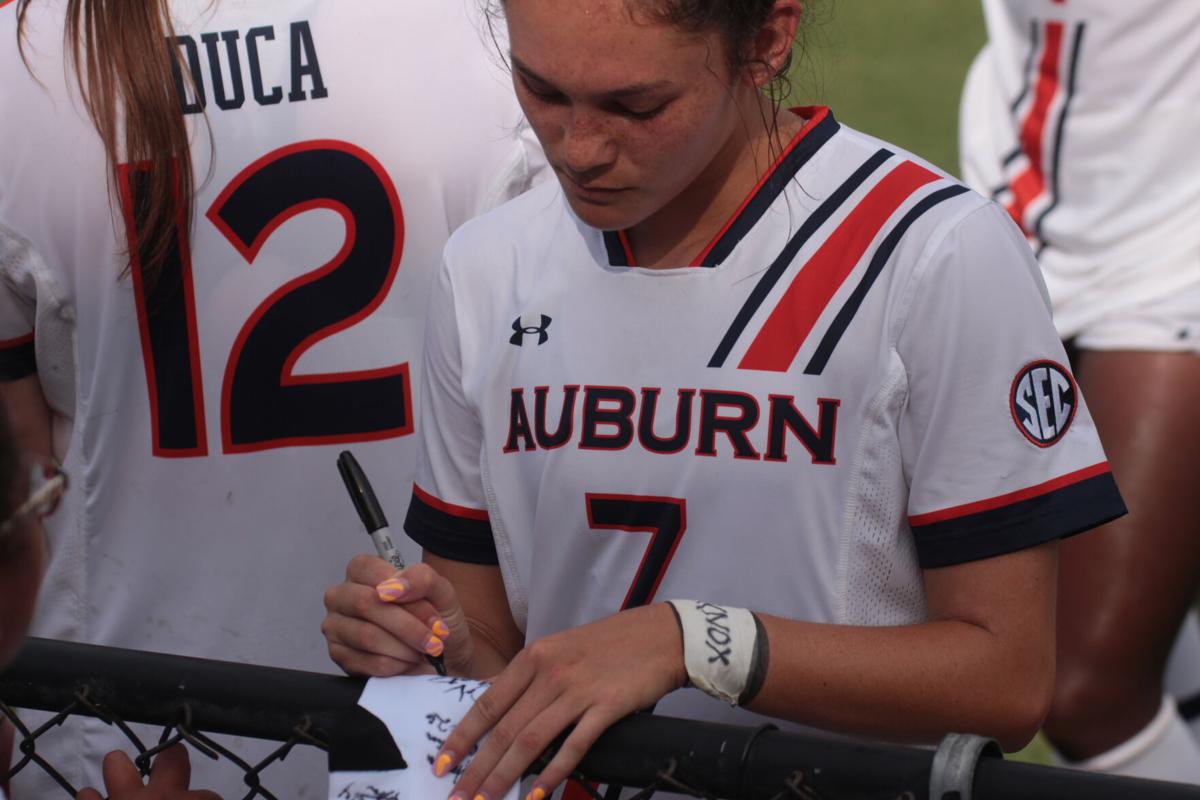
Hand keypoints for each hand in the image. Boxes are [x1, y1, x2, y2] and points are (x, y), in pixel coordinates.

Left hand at [75, 745, 220, 799]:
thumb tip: (205, 799)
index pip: (210, 796)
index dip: (207, 799)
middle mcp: (160, 797)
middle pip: (172, 760)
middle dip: (172, 759)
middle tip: (170, 766)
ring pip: (118, 766)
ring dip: (119, 770)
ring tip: (120, 775)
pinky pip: (86, 797)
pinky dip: (89, 799)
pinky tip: (91, 798)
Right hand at [322, 556, 472, 676]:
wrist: (444, 652)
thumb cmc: (435, 617)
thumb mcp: (441, 591)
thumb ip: (422, 578)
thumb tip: (395, 585)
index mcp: (362, 571)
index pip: (371, 572)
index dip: (404, 592)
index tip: (430, 612)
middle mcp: (342, 596)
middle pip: (365, 603)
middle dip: (407, 625)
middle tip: (434, 639)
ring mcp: (336, 626)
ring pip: (367, 635)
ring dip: (405, 647)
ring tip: (425, 651)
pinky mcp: (339, 656)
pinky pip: (368, 661)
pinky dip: (397, 665)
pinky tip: (410, 661)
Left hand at [435, 603, 685, 799]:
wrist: (661, 635)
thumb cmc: (609, 644)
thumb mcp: (561, 649)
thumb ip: (530, 678)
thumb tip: (497, 710)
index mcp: (534, 656)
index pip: (488, 702)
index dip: (463, 736)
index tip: (442, 762)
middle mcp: (550, 672)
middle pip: (504, 728)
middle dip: (476, 767)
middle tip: (457, 794)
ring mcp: (578, 690)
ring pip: (531, 741)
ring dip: (504, 776)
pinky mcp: (606, 707)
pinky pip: (573, 745)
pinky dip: (553, 772)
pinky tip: (538, 793)